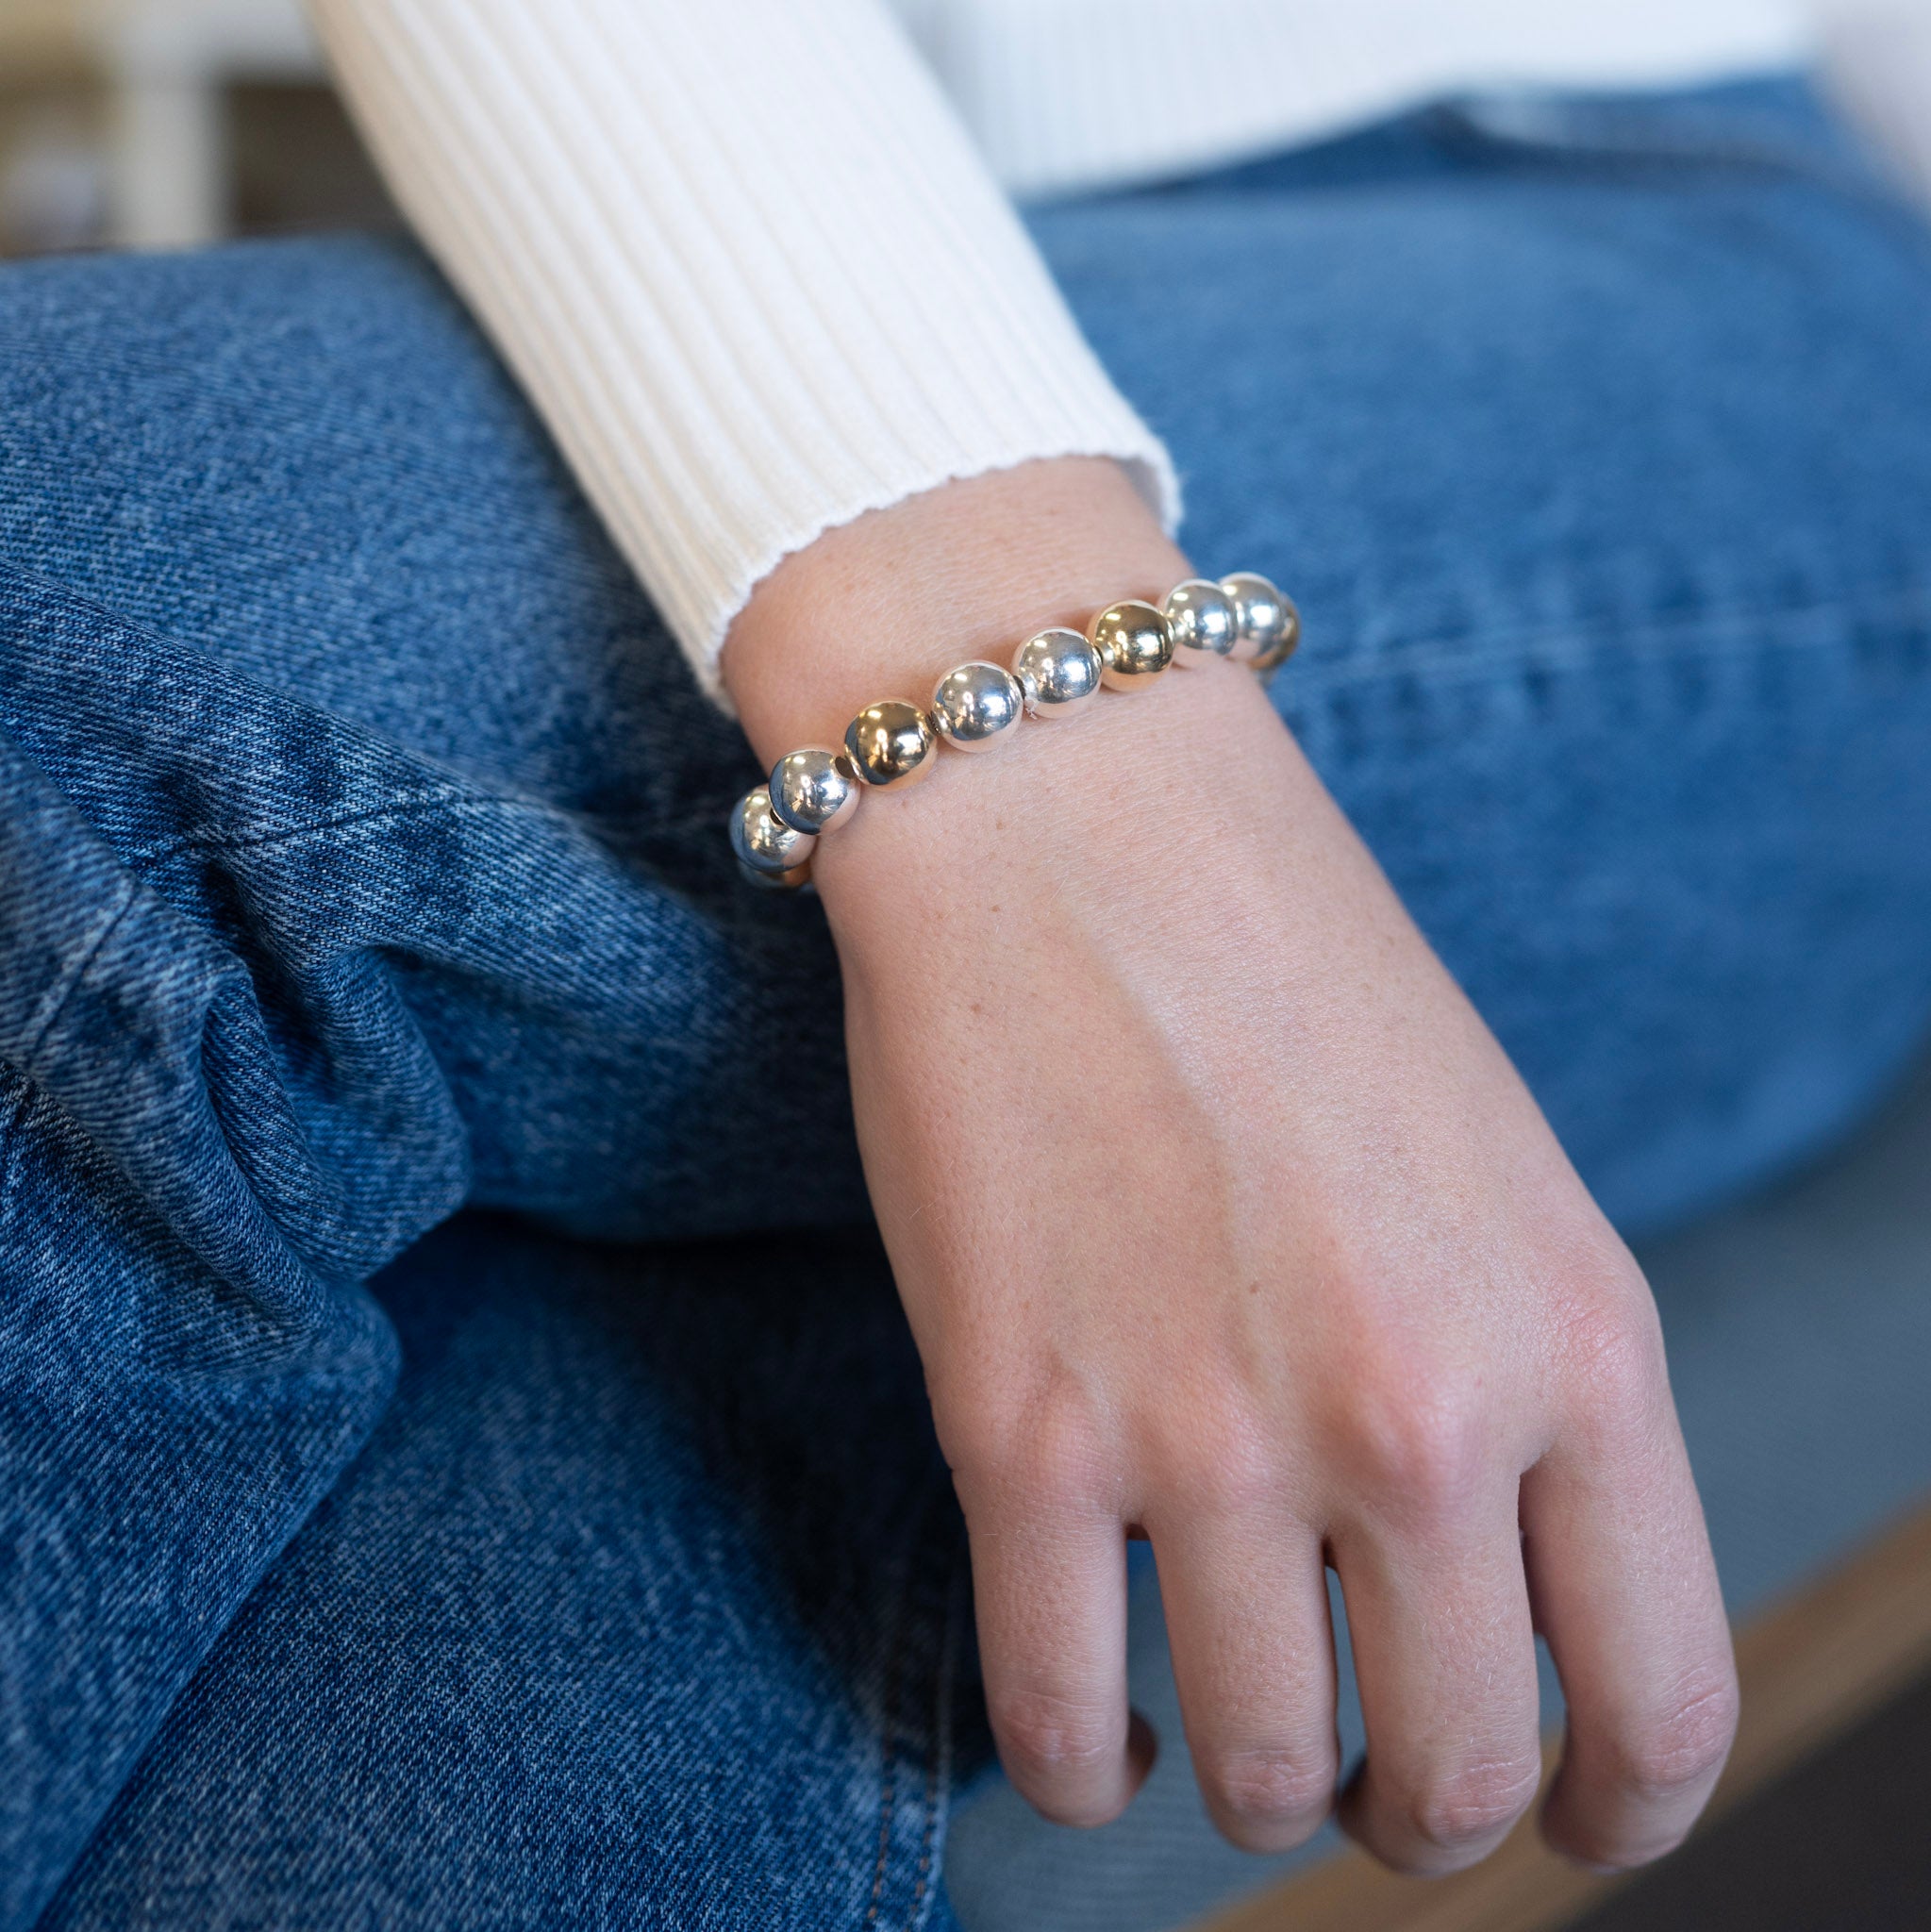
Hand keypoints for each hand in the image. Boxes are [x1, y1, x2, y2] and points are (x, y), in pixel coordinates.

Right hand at [723, 460, 1737, 1872]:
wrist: (1067, 805)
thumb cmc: (1279, 962)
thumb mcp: (1494, 1169)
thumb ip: (1529, 1387)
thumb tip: (1492, 1595)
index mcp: (1576, 1334)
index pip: (1662, 1701)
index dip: (1620, 1809)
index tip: (1565, 1815)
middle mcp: (1417, 1412)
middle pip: (1455, 1776)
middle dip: (1418, 1815)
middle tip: (1369, 1775)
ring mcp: (1208, 1433)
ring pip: (1265, 1774)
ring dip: (1255, 1785)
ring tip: (1226, 1724)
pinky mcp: (1018, 1431)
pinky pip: (1062, 1725)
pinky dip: (1086, 1775)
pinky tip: (1102, 1729)